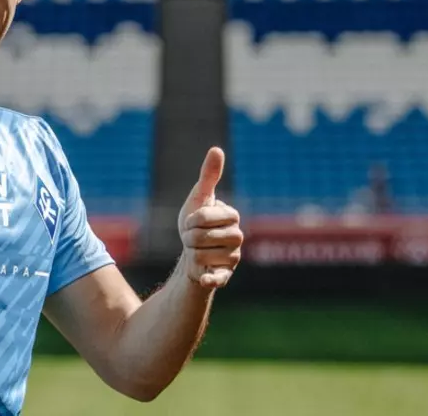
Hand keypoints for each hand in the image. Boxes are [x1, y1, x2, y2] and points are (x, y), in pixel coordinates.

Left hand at [177, 147, 243, 288]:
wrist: (192, 251)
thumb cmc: (198, 222)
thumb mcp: (200, 197)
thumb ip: (209, 175)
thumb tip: (217, 149)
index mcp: (232, 216)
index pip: (203, 217)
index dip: (191, 219)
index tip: (193, 221)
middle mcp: (238, 237)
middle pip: (201, 237)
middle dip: (189, 237)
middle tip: (194, 238)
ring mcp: (233, 257)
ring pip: (200, 255)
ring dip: (191, 253)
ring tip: (197, 250)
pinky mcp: (225, 275)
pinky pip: (219, 278)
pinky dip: (211, 279)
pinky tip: (204, 278)